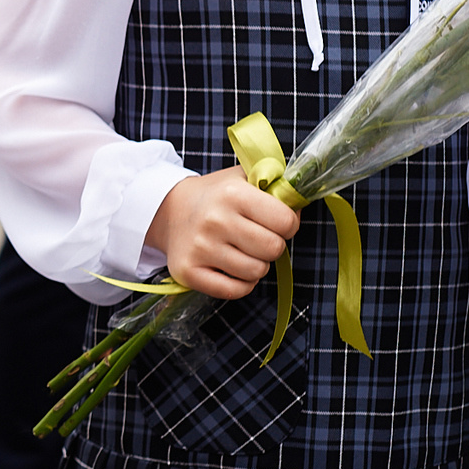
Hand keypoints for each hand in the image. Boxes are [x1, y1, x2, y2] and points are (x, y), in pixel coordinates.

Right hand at [147, 168, 299, 300]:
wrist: (168, 209)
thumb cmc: (216, 196)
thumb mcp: (244, 178)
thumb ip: (275, 185)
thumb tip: (300, 202)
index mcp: (232, 193)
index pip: (286, 221)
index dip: (288, 224)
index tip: (275, 222)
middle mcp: (215, 220)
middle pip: (273, 249)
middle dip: (272, 246)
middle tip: (258, 238)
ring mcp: (200, 248)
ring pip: (256, 272)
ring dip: (256, 265)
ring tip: (242, 251)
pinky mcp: (188, 271)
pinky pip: (234, 291)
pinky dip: (241, 284)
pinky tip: (233, 268)